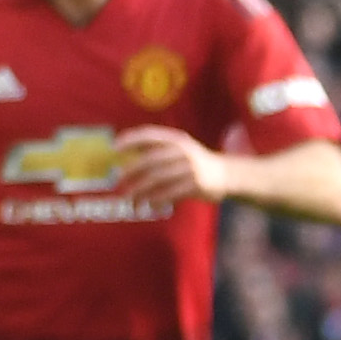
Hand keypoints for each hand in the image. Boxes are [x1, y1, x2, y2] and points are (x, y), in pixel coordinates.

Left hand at [107, 126, 230, 208]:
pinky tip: (148, 205)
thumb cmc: (194, 163)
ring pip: (157, 180)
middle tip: (117, 181)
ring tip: (129, 200)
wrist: (226, 175)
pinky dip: (156, 200)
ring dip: (140, 191)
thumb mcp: (179, 149)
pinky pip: (169, 193)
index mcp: (176, 139)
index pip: (150, 134)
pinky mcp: (195, 185)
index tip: (114, 147)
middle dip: (130, 171)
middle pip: (150, 161)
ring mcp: (190, 168)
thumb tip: (125, 151)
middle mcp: (183, 151)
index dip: (131, 139)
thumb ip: (156, 149)